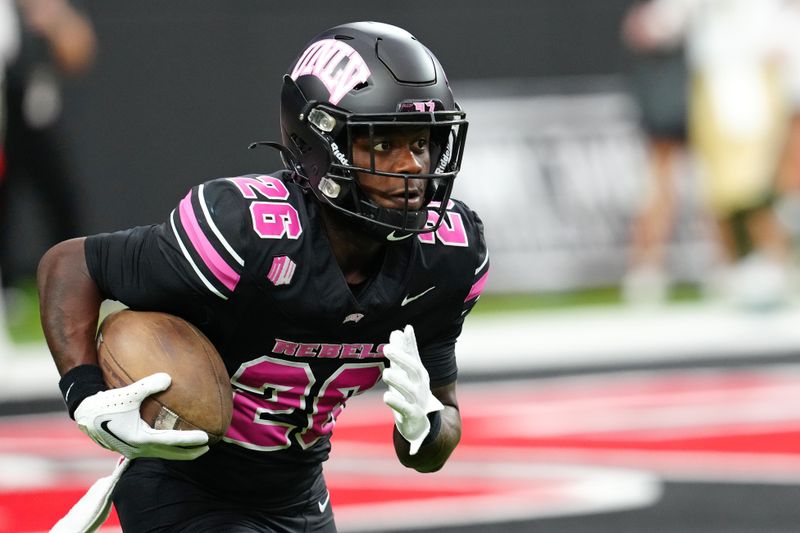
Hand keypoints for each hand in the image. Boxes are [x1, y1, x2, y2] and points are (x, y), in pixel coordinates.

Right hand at [74, 372, 208, 459]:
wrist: (83, 413)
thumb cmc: (105, 403)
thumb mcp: (128, 393)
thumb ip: (148, 386)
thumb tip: (169, 378)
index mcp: (140, 438)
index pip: (172, 441)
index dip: (190, 440)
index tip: (206, 439)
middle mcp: (138, 448)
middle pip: (170, 454)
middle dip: (189, 452)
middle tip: (207, 448)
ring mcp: (132, 449)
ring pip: (161, 454)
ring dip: (178, 452)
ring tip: (193, 448)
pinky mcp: (128, 446)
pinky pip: (153, 450)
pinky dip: (166, 448)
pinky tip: (171, 441)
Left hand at [382, 325, 443, 454]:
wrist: (420, 423)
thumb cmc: (410, 393)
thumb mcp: (407, 373)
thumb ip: (402, 354)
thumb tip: (397, 330)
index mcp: (418, 372)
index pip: (414, 355)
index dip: (410, 343)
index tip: (405, 329)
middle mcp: (420, 384)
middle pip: (413, 369)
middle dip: (401, 358)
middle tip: (387, 348)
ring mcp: (417, 400)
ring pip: (409, 389)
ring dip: (398, 380)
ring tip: (386, 373)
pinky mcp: (412, 414)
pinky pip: (405, 408)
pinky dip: (396, 402)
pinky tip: (386, 396)